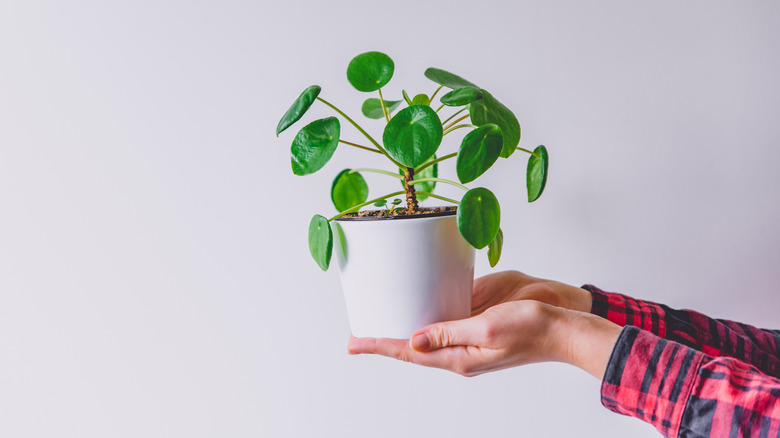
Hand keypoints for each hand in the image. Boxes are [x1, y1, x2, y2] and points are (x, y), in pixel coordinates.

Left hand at [348, 272, 620, 377]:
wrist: (563, 328)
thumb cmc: (532, 327)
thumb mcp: (487, 326)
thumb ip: (449, 332)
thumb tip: (413, 340)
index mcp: (460, 358)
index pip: (409, 353)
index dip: (380, 346)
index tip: (355, 343)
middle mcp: (460, 354)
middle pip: (412, 351)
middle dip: (384, 343)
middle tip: (356, 339)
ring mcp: (468, 344)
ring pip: (426, 342)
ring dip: (402, 335)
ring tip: (378, 327)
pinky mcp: (478, 332)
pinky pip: (444, 330)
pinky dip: (425, 324)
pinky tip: (416, 315)